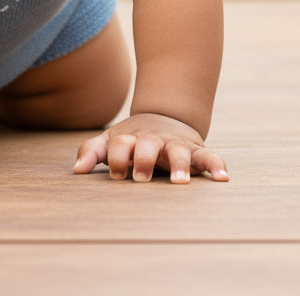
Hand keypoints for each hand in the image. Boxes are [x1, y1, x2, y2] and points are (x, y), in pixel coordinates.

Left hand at [73, 113, 228, 183]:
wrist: (163, 116)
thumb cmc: (132, 139)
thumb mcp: (111, 141)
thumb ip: (92, 152)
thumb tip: (76, 171)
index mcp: (131, 138)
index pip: (120, 145)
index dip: (116, 159)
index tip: (116, 176)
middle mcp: (154, 140)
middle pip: (148, 145)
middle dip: (144, 159)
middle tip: (140, 179)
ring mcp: (176, 144)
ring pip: (180, 151)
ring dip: (180, 166)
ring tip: (179, 182)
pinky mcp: (197, 151)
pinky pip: (210, 157)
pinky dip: (217, 165)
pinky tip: (223, 178)